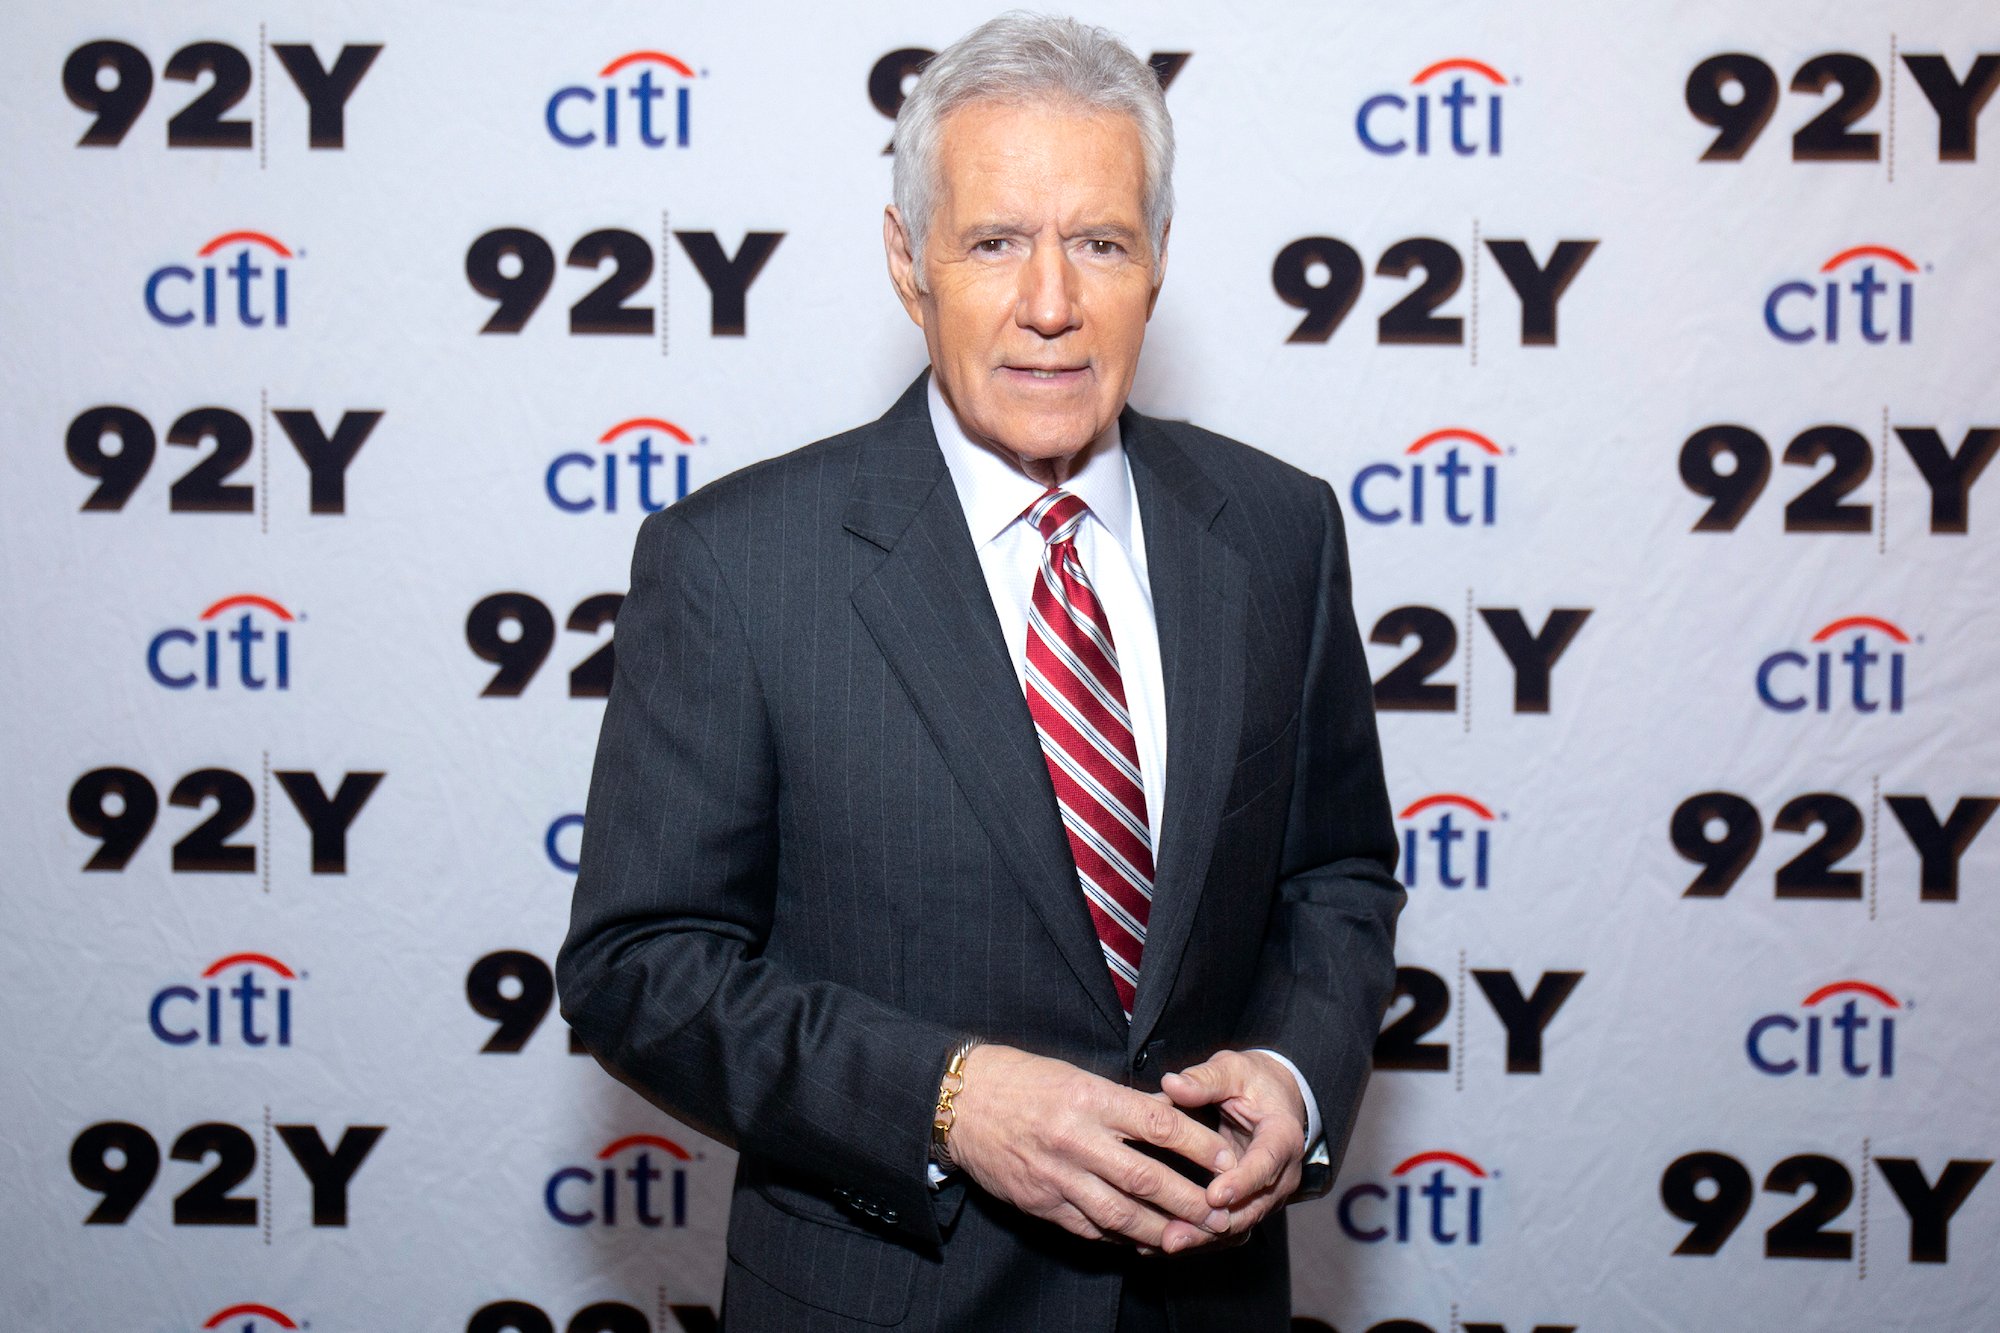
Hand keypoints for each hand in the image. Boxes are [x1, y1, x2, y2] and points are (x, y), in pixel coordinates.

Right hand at [946, 1044, 1238, 1251]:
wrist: (959, 1103)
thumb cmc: (1022, 1080)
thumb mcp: (1075, 1076)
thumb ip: (1121, 1102)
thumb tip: (1170, 1115)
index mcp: (1089, 1099)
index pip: (1157, 1123)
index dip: (1197, 1145)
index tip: (1226, 1160)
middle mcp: (1076, 1139)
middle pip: (1145, 1177)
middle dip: (1190, 1201)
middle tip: (1223, 1215)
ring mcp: (1057, 1176)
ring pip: (1120, 1213)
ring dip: (1161, 1230)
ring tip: (1191, 1238)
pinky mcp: (1040, 1202)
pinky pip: (1089, 1228)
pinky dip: (1120, 1239)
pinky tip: (1143, 1242)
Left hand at [1157, 1050, 1306, 1248]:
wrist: (1276, 1101)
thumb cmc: (1254, 1082)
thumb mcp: (1233, 1070)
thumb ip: (1205, 1079)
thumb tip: (1172, 1084)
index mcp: (1282, 1137)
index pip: (1267, 1164)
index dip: (1242, 1183)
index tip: (1214, 1195)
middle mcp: (1281, 1175)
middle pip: (1251, 1208)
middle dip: (1213, 1224)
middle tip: (1176, 1234)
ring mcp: (1266, 1195)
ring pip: (1237, 1226)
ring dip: (1202, 1238)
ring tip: (1165, 1243)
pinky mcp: (1248, 1205)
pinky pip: (1225, 1228)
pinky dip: (1198, 1237)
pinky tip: (1161, 1244)